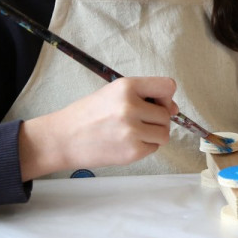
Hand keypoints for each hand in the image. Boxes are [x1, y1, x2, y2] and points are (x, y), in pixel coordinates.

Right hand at [17, 76, 178, 179]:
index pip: (168, 86)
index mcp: (126, 86)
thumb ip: (144, 97)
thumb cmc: (88, 114)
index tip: (156, 103)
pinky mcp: (132, 152)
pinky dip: (144, 146)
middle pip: (166, 114)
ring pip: (164, 133)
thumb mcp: (113, 93)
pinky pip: (154, 148)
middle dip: (156, 119)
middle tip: (136, 121)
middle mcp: (131, 107)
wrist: (63, 138)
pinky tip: (126, 142)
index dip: (165, 96)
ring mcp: (132, 131)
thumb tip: (174, 109)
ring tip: (132, 132)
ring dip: (153, 134)